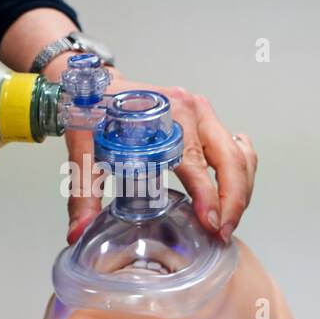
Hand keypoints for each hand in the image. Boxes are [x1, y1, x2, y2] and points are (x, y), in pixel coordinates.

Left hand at [64, 73, 256, 243]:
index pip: (198, 164)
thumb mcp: (84, 150)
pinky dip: (241, 173)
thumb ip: (84, 192)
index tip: (210, 225)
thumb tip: (77, 233)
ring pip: (240, 156)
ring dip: (241, 191)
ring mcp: (204, 113)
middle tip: (222, 234)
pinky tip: (234, 194)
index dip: (209, 197)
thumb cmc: (91, 112)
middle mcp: (192, 111)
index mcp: (167, 116)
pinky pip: (237, 148)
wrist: (92, 84)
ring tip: (227, 223)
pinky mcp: (206, 119)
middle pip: (231, 160)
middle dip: (233, 201)